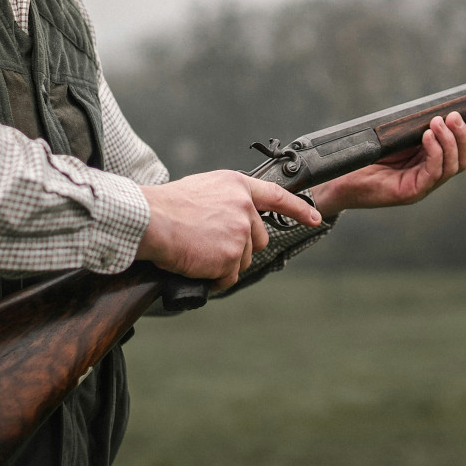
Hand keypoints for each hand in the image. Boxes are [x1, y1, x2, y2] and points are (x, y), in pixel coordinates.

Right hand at [137, 171, 321, 288]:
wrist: (151, 220)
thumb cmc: (166, 206)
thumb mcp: (203, 190)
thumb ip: (225, 202)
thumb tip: (230, 222)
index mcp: (237, 186)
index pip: (277, 196)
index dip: (299, 209)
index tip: (315, 218)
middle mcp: (244, 207)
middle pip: (259, 239)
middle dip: (240, 248)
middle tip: (211, 247)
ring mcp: (240, 232)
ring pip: (243, 260)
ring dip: (223, 264)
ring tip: (197, 253)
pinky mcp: (231, 256)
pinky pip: (228, 277)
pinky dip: (214, 279)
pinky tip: (197, 266)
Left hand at [309, 111, 465, 216]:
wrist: (338, 178)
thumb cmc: (365, 157)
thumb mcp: (396, 138)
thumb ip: (417, 128)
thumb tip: (438, 110)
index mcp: (428, 163)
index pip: (460, 149)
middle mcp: (429, 178)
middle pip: (462, 160)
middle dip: (464, 136)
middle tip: (455, 115)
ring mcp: (422, 187)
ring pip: (451, 167)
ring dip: (449, 142)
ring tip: (438, 122)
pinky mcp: (410, 193)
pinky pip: (432, 174)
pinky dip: (435, 153)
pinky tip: (428, 137)